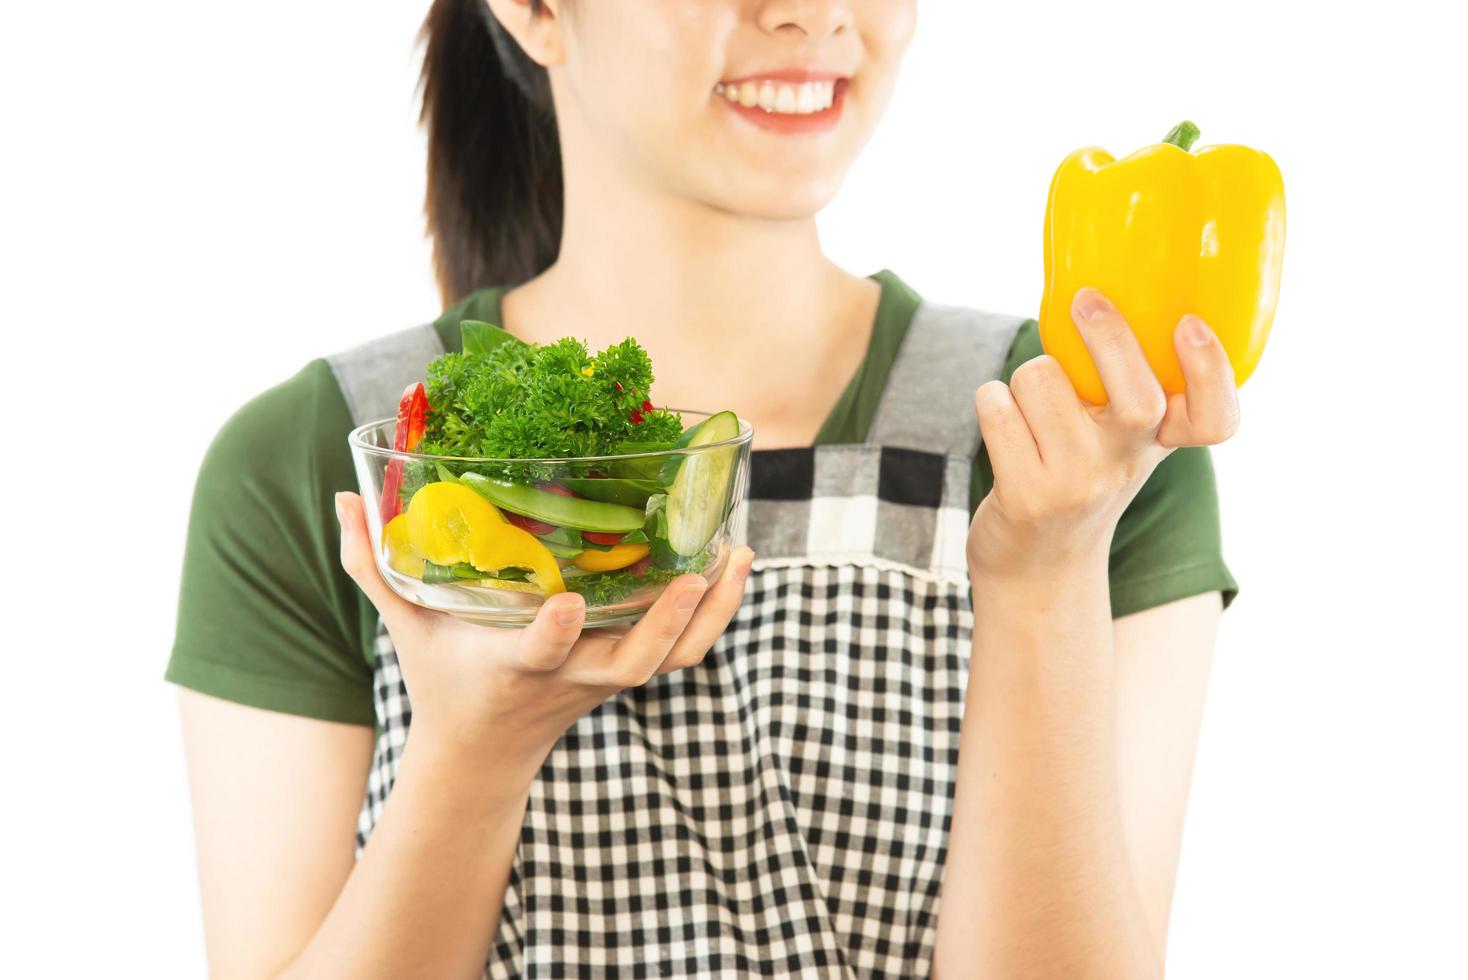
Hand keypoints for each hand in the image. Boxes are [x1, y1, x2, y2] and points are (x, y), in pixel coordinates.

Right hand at [335, 491, 753, 773]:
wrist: (485, 753)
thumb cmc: (441, 678)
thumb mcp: (403, 625)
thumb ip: (373, 563)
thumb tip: (343, 494)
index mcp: (510, 666)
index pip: (536, 655)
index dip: (553, 634)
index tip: (565, 603)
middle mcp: (568, 677)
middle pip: (630, 664)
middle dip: (666, 624)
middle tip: (696, 571)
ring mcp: (603, 679)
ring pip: (672, 661)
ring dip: (711, 614)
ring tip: (738, 554)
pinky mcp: (627, 672)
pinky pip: (684, 652)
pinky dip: (716, 615)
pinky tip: (735, 565)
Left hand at [967, 287, 1240, 583]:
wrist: (1036, 568)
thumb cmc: (1077, 479)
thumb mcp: (1120, 441)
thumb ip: (1129, 387)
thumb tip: (1100, 294)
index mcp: (1159, 443)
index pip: (1214, 417)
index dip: (1210, 369)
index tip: (1189, 325)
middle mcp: (1127, 465)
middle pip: (1136, 395)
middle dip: (1107, 335)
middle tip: (1085, 300)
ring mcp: (1079, 485)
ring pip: (1041, 379)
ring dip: (1023, 379)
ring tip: (1027, 408)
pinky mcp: (1027, 497)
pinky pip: (996, 407)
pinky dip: (990, 401)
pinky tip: (1001, 427)